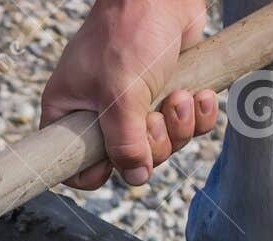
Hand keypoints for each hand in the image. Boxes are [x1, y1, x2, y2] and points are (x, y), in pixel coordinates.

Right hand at [40, 0, 218, 189]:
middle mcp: (100, 112)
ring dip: (179, 127)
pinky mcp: (165, 94)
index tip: (117, 162)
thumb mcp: (120, 95)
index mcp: (71, 113)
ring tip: (180, 97)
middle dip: (153, 143)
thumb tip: (136, 177)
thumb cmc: (127, 31)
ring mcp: (135, 105)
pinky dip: (198, 115)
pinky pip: (186, 125)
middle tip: (155, 117)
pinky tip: (201, 94)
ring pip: (161, 144)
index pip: (73, 164)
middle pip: (127, 159)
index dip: (95, 172)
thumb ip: (124, 143)